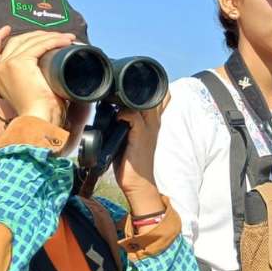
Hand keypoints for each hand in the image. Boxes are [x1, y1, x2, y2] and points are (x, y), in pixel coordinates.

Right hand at [0, 26, 75, 126]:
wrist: (38, 120)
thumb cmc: (39, 112)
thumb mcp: (28, 93)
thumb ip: (29, 82)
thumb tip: (47, 73)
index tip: (7, 29)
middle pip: (16, 41)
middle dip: (36, 35)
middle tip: (55, 36)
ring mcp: (8, 64)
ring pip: (29, 41)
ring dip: (50, 36)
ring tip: (66, 38)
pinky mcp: (20, 62)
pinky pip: (40, 45)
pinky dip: (54, 40)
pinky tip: (65, 41)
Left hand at [114, 92, 168, 216]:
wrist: (138, 181)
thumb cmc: (132, 160)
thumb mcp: (132, 137)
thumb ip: (127, 122)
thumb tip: (112, 110)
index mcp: (153, 121)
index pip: (159, 96)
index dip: (143, 89)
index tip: (127, 89)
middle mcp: (154, 122)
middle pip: (152, 94)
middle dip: (133, 90)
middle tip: (117, 92)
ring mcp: (148, 128)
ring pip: (142, 102)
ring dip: (126, 99)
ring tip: (113, 101)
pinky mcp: (140, 136)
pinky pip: (132, 116)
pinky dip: (122, 114)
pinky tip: (116, 118)